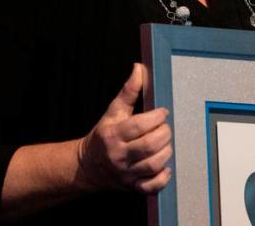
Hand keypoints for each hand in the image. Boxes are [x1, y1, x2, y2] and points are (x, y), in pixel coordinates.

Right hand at [76, 63, 172, 193]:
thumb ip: (129, 91)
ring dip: (166, 152)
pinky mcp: (132, 186)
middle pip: (150, 145)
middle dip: (164, 133)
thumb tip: (139, 68)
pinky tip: (164, 167)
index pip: (139, 125)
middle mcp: (119, 155)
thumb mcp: (113, 111)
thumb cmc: (104, 135)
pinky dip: (162, 178)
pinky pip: (151, 186)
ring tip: (165, 143)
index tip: (162, 112)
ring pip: (153, 164)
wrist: (88, 165)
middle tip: (165, 128)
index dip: (156, 117)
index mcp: (113, 134)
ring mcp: (126, 173)